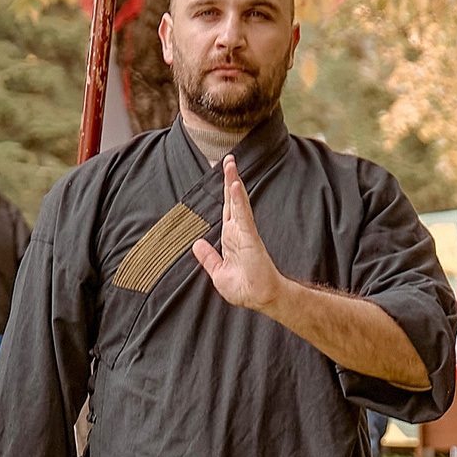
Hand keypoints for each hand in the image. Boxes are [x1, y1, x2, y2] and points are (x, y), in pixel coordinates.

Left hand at [190, 155, 282, 310]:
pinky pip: (243, 214)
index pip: (227, 210)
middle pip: (232, 199)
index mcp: (230, 238)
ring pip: (237, 201)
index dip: (225, 193)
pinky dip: (239, 199)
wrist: (259, 298)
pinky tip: (235, 184)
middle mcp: (237, 231)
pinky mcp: (249, 237)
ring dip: (233, 181)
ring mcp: (244, 232)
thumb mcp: (218, 273)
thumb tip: (197, 244)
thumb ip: (208, 258)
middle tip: (229, 159)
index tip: (224, 175)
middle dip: (229, 179)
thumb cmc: (244, 288)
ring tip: (230, 162)